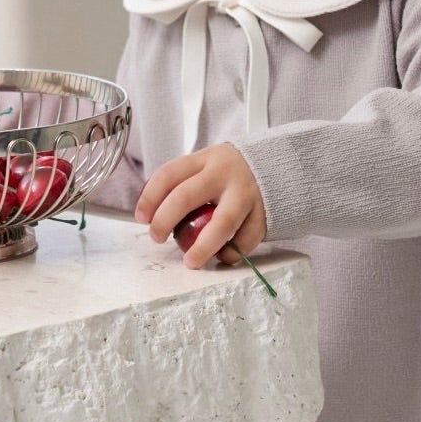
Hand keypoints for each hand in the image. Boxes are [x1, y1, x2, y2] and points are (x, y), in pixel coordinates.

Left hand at [134, 142, 267, 268]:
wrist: (279, 167)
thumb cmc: (232, 175)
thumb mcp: (208, 167)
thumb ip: (185, 185)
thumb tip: (154, 218)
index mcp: (205, 160)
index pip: (168, 175)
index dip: (150, 198)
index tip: (142, 218)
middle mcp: (224, 174)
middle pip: (186, 197)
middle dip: (165, 221)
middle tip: (157, 238)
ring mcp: (246, 194)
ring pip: (222, 223)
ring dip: (203, 246)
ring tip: (192, 261)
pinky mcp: (264, 213)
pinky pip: (246, 239)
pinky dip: (232, 253)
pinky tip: (221, 256)